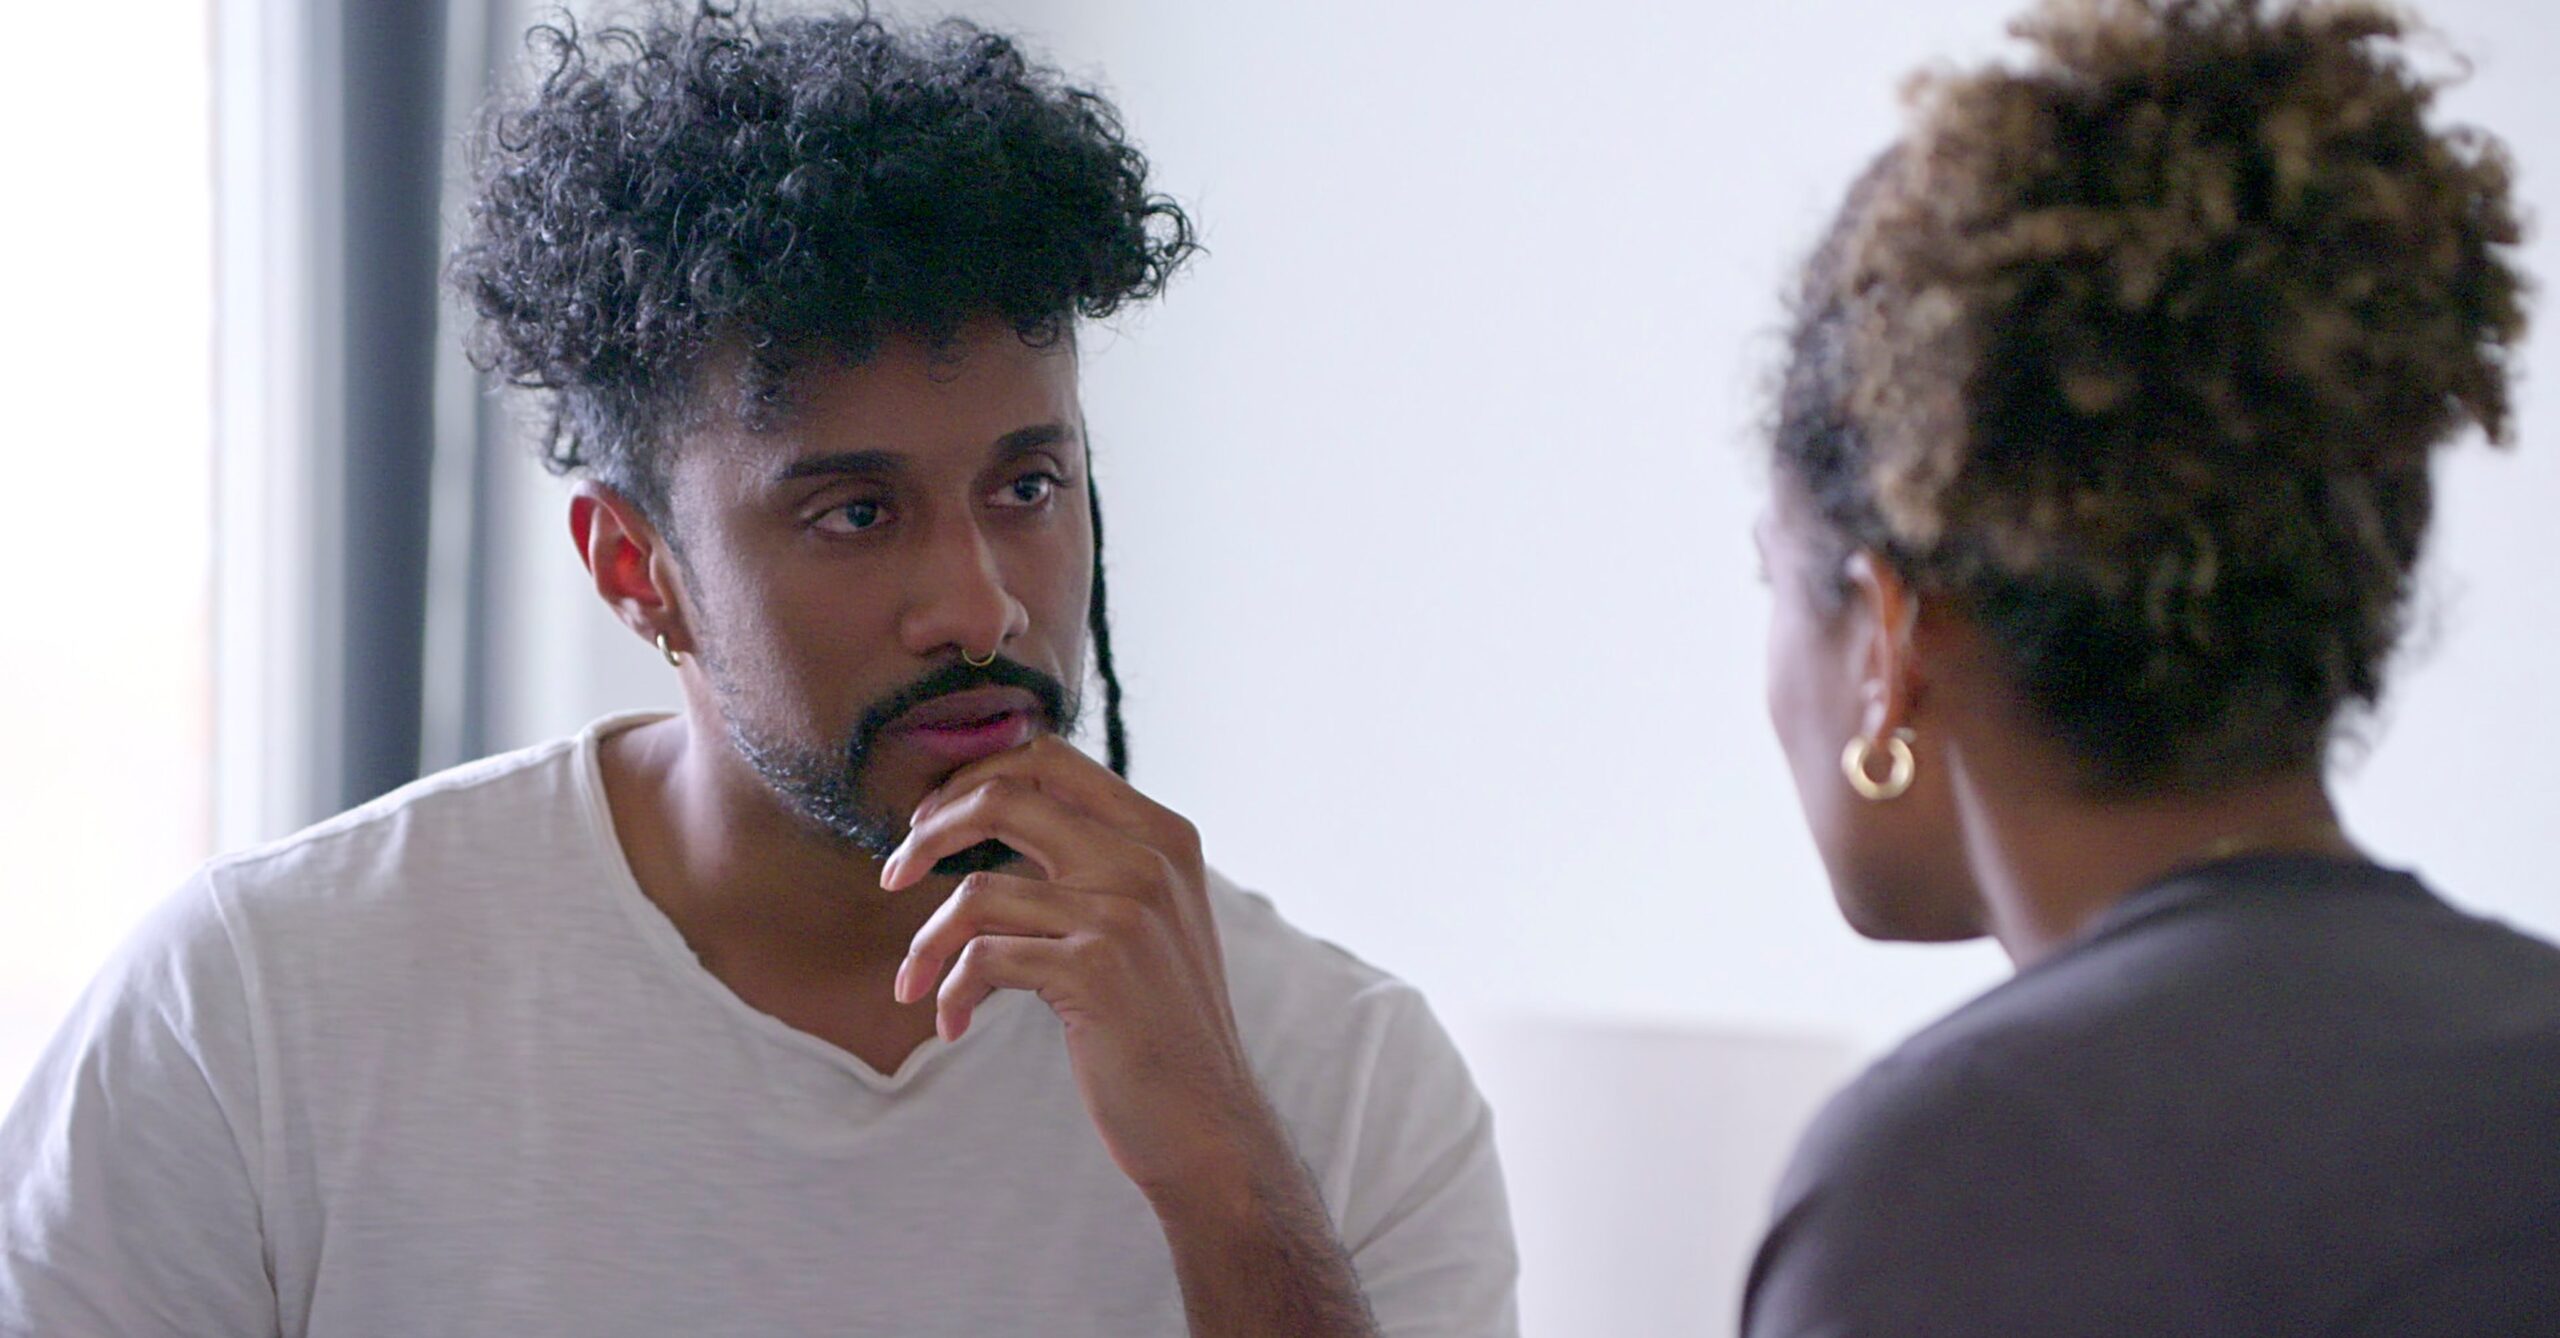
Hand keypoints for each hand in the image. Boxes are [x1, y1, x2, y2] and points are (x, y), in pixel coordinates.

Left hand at [881, 735, 1266, 1195]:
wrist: (1208, 1124)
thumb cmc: (1161, 1027)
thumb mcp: (1150, 922)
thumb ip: (1100, 862)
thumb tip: (997, 814)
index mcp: (1163, 835)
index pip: (1050, 759)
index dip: (974, 780)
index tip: (931, 824)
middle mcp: (1148, 859)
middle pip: (1004, 796)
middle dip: (929, 832)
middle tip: (893, 876)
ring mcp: (1124, 910)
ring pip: (976, 892)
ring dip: (926, 942)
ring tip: (913, 981)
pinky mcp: (1095, 968)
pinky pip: (981, 960)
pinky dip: (950, 992)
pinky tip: (953, 1025)